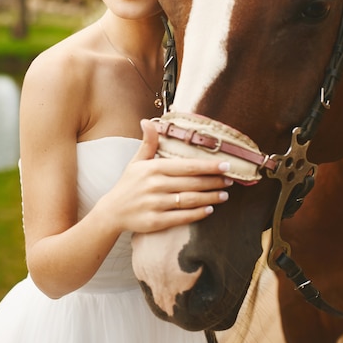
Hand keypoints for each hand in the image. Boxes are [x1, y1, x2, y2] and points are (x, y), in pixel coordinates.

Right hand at [101, 119, 232, 234]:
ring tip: (224, 195)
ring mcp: (156, 204)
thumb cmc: (128, 184)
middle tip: (230, 180)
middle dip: (214, 181)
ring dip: (210, 197)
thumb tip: (148, 121)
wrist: (112, 211)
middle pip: (192, 183)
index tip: (225, 165)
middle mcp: (155, 185)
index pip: (187, 166)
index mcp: (153, 168)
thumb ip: (148, 143)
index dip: (208, 166)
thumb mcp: (137, 161)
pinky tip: (210, 209)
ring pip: (190, 200)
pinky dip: (198, 213)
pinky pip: (182, 217)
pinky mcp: (156, 221)